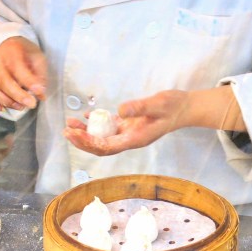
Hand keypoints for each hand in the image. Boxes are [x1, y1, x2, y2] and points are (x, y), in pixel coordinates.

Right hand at [0, 37, 47, 112]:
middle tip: (31, 103)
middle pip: (3, 81)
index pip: (17, 67)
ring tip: (21, 106)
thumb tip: (40, 94)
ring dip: (8, 102)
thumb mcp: (38, 57)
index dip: (28, 81)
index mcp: (11, 50)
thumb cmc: (25, 53)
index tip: (39, 91)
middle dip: (18, 95)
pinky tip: (5, 107)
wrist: (9, 46)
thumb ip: (40, 75)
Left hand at [63, 91, 189, 155]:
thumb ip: (140, 107)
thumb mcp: (158, 104)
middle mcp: (130, 139)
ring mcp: (129, 133)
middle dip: (82, 140)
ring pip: (103, 138)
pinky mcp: (129, 125)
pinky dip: (97, 124)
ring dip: (86, 133)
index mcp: (136, 139)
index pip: (107, 147)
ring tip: (71, 122)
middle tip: (66, 130)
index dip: (89, 143)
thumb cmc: (173, 106)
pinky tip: (86, 116)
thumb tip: (120, 110)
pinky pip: (109, 128)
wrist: (185, 107)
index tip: (74, 135)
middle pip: (101, 146)